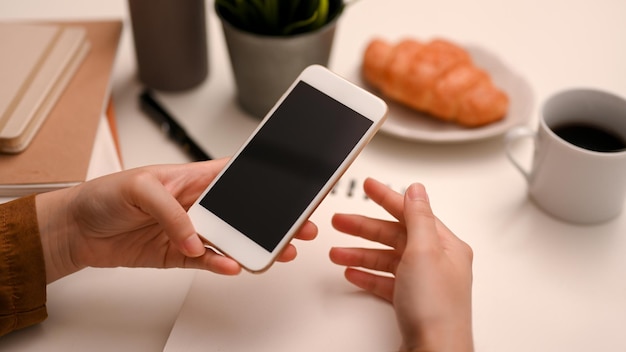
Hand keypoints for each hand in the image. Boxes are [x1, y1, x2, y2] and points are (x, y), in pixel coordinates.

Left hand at [37, 159, 316, 282]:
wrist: (77, 231)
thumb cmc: (104, 195)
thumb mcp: (139, 188)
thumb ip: (172, 212)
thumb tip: (195, 238)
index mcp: (193, 177)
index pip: (237, 176)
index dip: (265, 181)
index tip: (290, 189)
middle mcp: (197, 204)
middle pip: (244, 212)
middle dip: (272, 219)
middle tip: (298, 227)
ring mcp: (192, 231)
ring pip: (232, 240)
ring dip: (255, 246)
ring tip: (277, 251)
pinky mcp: (180, 255)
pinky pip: (208, 262)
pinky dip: (222, 266)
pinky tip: (233, 266)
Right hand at [329, 178, 472, 351]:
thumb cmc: (437, 309)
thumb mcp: (424, 252)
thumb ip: (418, 218)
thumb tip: (416, 190)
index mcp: (446, 246)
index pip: (412, 213)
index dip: (387, 198)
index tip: (370, 186)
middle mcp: (437, 262)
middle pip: (395, 236)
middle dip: (365, 228)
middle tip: (341, 221)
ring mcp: (423, 283)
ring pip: (386, 259)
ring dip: (360, 254)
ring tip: (337, 252)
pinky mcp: (412, 302)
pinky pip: (385, 281)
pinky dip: (368, 276)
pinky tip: (353, 274)